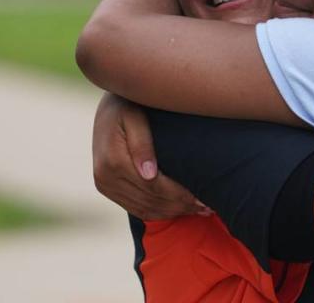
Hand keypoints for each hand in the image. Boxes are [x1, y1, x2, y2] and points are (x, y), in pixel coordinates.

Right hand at [92, 92, 209, 219]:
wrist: (109, 101)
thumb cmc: (129, 103)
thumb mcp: (135, 115)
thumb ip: (142, 143)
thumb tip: (149, 175)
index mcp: (113, 160)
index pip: (154, 187)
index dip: (180, 195)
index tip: (204, 198)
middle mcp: (105, 177)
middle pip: (151, 200)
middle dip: (181, 205)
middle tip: (209, 208)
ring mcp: (104, 184)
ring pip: (145, 209)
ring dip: (173, 212)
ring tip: (200, 210)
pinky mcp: (106, 188)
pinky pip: (136, 209)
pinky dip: (160, 212)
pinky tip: (180, 209)